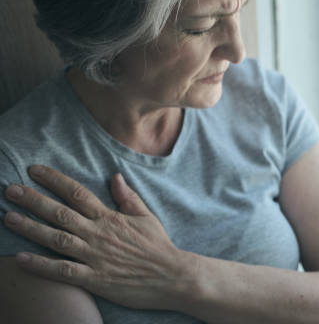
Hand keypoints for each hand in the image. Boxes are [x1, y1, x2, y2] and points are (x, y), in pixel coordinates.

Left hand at [3, 165, 195, 309]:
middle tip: (10, 190)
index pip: (77, 192)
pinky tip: (22, 258)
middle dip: (34, 200)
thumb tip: (114, 176)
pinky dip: (42, 265)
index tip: (34, 170)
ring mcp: (95, 256)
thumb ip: (127, 197)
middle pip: (60, 213)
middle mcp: (98, 233)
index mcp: (110, 217)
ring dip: (31, 228)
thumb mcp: (146, 216)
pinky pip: (63, 271)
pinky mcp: (94, 279)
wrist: (171, 276)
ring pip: (57, 239)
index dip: (54, 180)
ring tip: (8, 218)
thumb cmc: (158, 246)